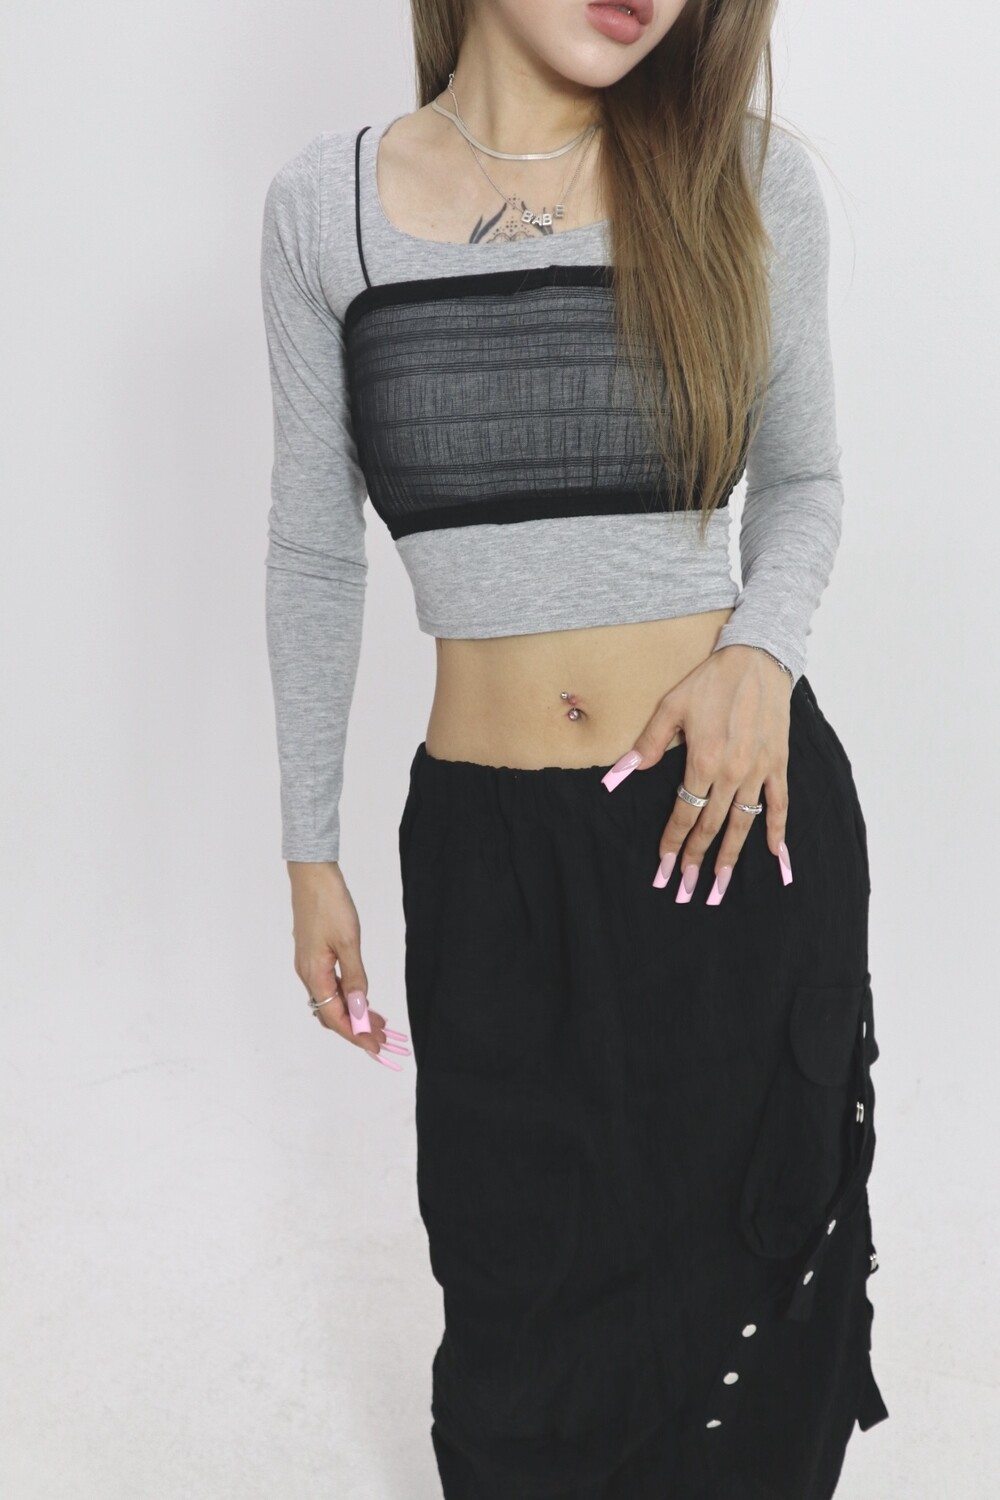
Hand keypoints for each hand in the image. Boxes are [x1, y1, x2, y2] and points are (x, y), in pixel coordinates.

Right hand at [287, 862, 410, 1068]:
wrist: (312, 875)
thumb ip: (354, 977)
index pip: (335, 1016)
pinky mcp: (314, 955)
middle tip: (382, 1038)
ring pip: (330, 1000)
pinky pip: (330, 986)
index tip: (375, 1046)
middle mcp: (308, 974)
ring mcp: (309, 965)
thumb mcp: (348, 941)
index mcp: (313, 974)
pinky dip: (346, 997)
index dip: (355, 1034)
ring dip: (352, 1014)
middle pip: (331, 1013)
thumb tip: (358, 1008)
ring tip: (377, 1022)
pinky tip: (361, 998)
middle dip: (355, 1028)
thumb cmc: (329, 904)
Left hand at [602, 646, 793, 900]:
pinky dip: (776, 830)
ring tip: (721, 886)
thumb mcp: (671, 706)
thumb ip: (648, 744)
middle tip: (686, 889)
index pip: (685, 813)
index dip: (672, 843)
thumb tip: (619, 775)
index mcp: (703, 760)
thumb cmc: (710, 681)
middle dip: (697, 860)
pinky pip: (778, 803)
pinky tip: (775, 855)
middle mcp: (732, 772)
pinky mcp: (778, 763)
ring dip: (732, 857)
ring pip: (743, 823)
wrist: (758, 658)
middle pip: (712, 826)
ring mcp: (758, 770)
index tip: (662, 869)